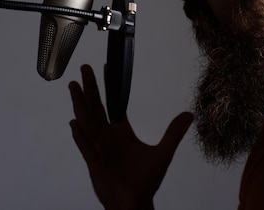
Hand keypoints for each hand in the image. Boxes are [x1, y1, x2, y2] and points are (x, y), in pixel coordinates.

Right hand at [69, 64, 193, 209]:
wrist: (135, 203)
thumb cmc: (146, 181)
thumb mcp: (163, 153)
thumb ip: (174, 133)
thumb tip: (190, 115)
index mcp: (122, 133)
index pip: (115, 104)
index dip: (110, 87)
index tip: (106, 68)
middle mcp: (109, 137)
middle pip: (97, 107)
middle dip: (91, 88)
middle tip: (85, 67)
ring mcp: (100, 149)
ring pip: (87, 122)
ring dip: (80, 104)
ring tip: (73, 86)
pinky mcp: (95, 164)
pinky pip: (85, 148)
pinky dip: (80, 136)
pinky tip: (73, 124)